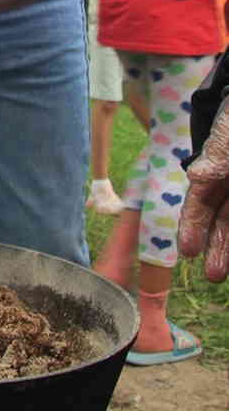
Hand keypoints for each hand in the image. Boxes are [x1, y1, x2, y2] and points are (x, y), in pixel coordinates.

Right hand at [179, 103, 228, 281]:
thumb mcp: (227, 136)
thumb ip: (216, 158)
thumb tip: (198, 176)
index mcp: (215, 170)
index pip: (200, 202)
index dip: (192, 226)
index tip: (186, 251)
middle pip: (221, 219)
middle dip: (216, 247)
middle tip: (213, 274)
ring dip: (228, 246)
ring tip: (221, 272)